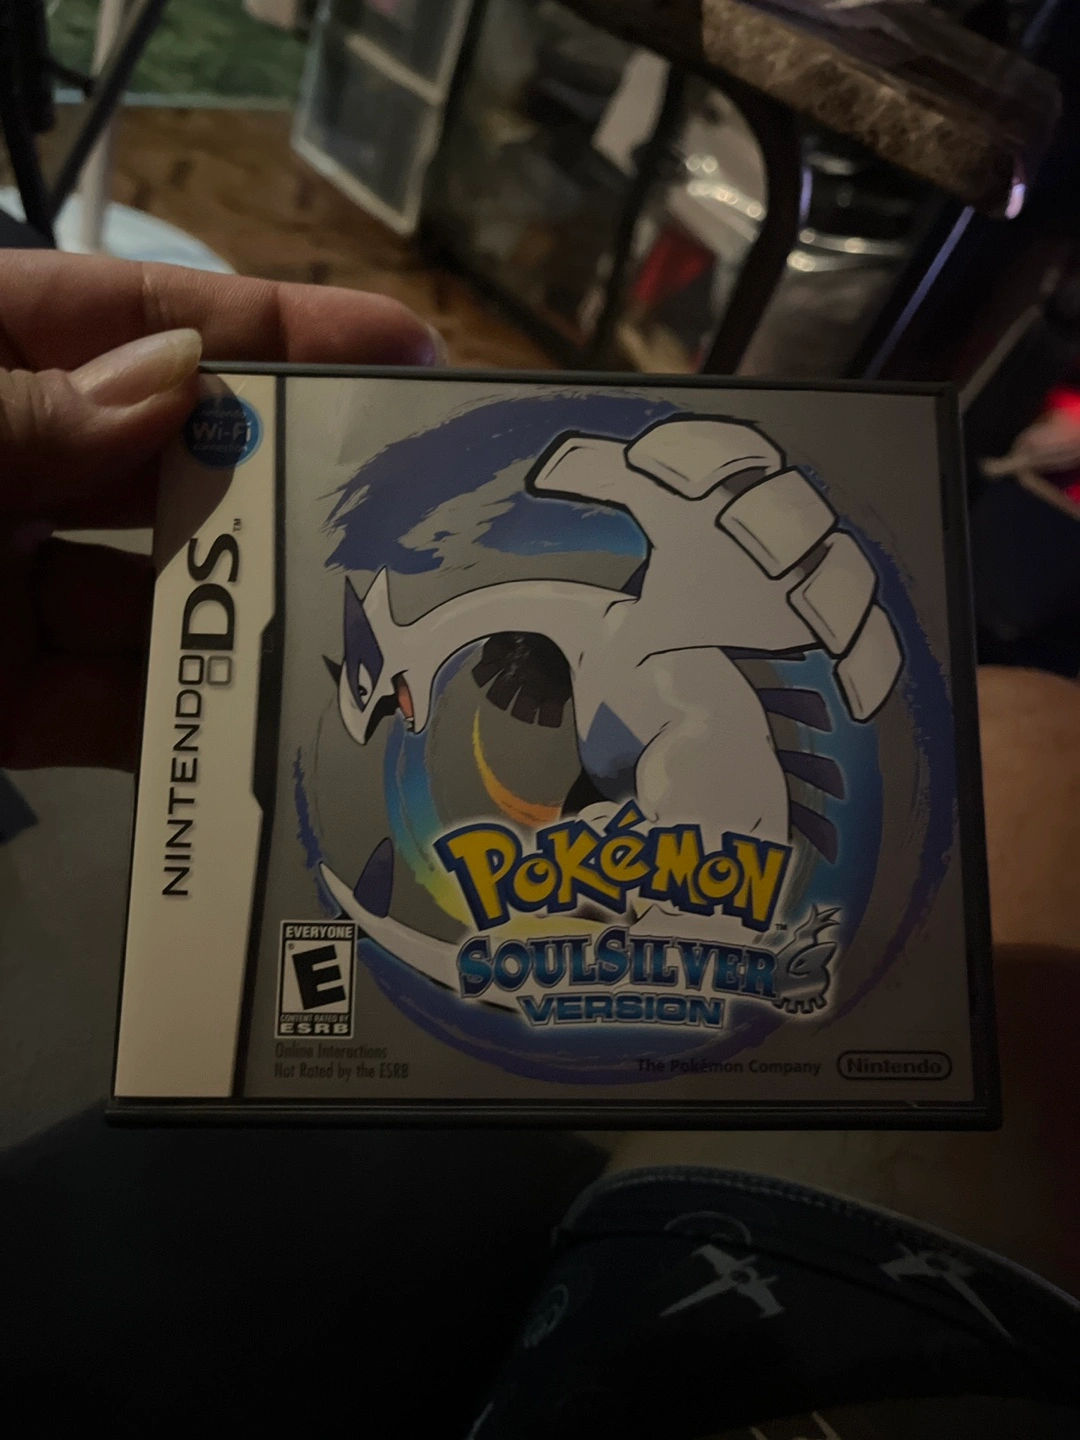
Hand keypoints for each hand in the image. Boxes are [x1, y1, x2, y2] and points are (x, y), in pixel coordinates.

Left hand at [0, 250, 436, 769]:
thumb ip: (24, 409)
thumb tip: (178, 377)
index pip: (139, 320)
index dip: (275, 328)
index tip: (404, 345)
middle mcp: (13, 469)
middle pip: (172, 463)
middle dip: (284, 483)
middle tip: (416, 508)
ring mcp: (8, 588)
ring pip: (160, 598)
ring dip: (252, 619)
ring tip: (364, 636)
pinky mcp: (2, 699)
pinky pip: (111, 712)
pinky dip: (186, 728)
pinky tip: (268, 733)